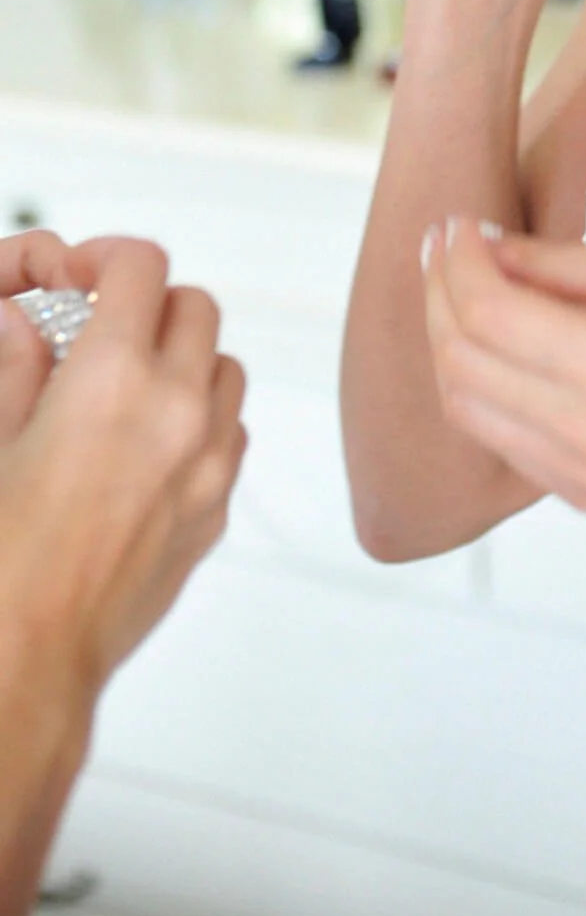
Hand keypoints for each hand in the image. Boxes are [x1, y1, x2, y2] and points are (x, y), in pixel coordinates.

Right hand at [0, 235, 246, 694]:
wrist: (29, 656)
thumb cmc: (1, 559)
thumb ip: (15, 367)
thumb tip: (23, 319)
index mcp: (111, 378)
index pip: (141, 267)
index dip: (108, 258)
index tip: (83, 274)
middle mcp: (175, 408)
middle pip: (195, 304)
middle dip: (149, 304)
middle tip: (102, 328)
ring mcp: (207, 459)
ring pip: (225, 365)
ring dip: (185, 358)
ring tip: (128, 387)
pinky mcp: (218, 506)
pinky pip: (231, 430)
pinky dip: (202, 417)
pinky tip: (149, 443)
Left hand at [420, 217, 585, 514]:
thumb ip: (559, 263)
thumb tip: (483, 246)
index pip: (489, 312)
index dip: (457, 261)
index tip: (455, 223)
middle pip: (461, 360)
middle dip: (439, 294)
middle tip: (444, 247)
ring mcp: (580, 474)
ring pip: (464, 405)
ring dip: (446, 341)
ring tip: (457, 289)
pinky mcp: (579, 494)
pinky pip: (496, 437)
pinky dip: (478, 384)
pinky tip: (492, 343)